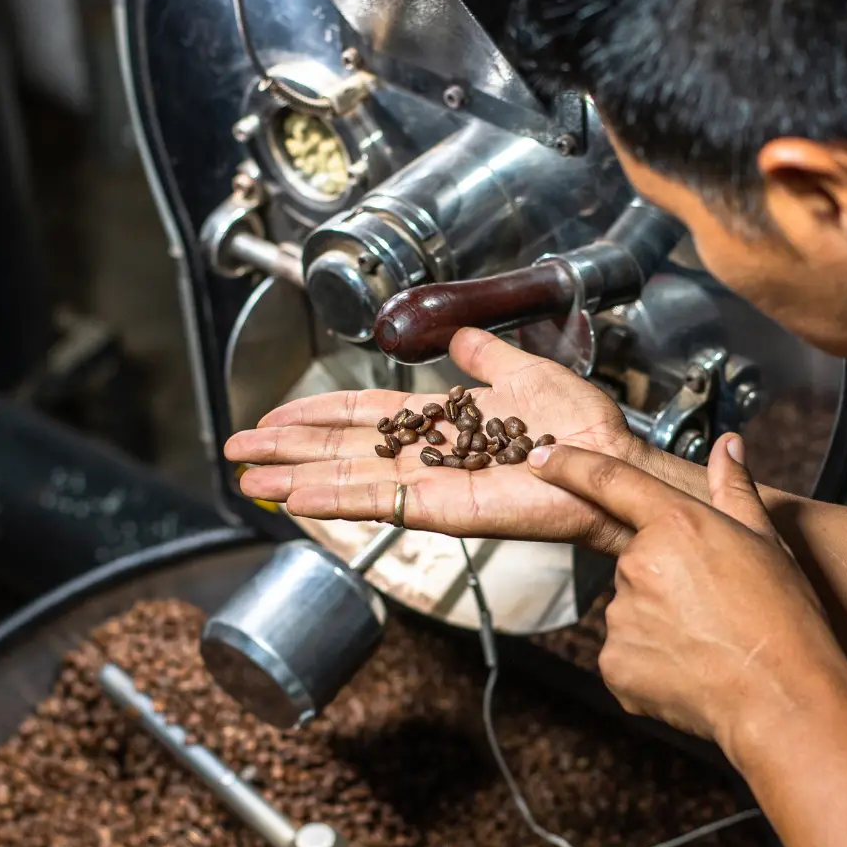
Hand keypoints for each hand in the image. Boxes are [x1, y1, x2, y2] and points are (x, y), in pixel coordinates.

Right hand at [224, 328, 650, 552]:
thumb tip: (461, 337)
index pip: (363, 419)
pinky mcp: (446, 508)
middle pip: (342, 451)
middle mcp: (428, 457)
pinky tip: (297, 496)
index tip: (273, 416)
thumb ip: (485, 357)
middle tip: (237, 450)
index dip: (317, 416)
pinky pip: (383, 503)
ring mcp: (431, 486)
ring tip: (250, 479)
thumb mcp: (522, 371)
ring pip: (350, 480)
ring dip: (296, 477)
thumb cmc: (581, 424)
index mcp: (441, 423)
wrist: (610, 456)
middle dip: (288, 449)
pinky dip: (337, 499)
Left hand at [526, 433, 846, 751]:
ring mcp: (621, 617)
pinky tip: (690, 668)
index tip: (541, 457)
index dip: (570, 465)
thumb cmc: (783, 618)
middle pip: (636, 562)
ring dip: (659, 621)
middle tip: (713, 604)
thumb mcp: (766, 542)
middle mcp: (638, 564)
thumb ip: (735, 490)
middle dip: (666, 578)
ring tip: (709, 640)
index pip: (609, 481)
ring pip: (631, 610)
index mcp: (675, 525)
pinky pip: (625, 652)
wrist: (782, 697)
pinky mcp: (614, 664)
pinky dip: (651, 661)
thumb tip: (728, 446)